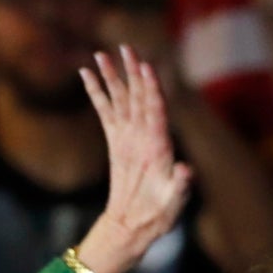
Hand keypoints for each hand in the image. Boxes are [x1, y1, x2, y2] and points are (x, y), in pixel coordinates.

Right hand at [73, 45, 193, 272]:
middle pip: (138, 96)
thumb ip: (180, 186)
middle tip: (124, 47)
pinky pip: (105, 112)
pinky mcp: (116, 141)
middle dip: (131, 71)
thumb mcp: (172, 203)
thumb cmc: (157, 216)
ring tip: (100, 54)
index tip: (145, 67)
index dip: (151, 88)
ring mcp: (129, 137)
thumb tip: (186, 170)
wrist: (136, 225)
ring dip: (112, 77)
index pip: (156, 110)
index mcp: (159, 145)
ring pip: (120, 99)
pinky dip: (97, 93)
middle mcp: (145, 135)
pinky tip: (86, 75)